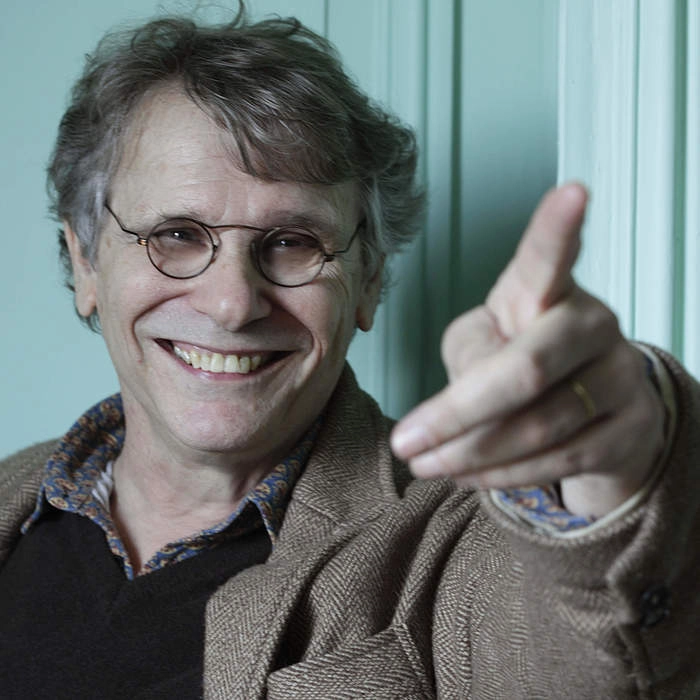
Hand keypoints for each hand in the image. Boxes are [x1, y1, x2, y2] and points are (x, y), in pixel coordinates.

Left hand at [390, 183, 665, 517]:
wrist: (587, 405)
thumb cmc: (517, 355)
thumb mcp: (481, 342)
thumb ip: (472, 357)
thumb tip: (469, 408)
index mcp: (547, 290)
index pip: (550, 256)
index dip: (560, 227)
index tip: (574, 192)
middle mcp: (591, 324)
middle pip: (527, 370)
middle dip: (455, 415)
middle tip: (404, 443)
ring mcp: (618, 376)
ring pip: (537, 426)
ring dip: (468, 454)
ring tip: (423, 464)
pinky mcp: (628, 429)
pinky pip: (556, 461)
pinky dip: (500, 474)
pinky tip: (466, 475)